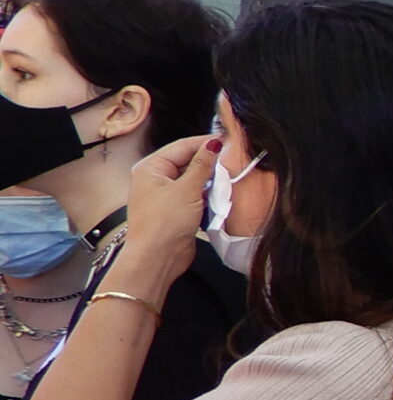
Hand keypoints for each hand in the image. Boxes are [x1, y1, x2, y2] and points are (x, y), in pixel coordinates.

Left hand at [123, 136, 218, 280]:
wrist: (157, 258)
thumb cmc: (164, 223)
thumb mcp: (187, 189)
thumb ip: (202, 165)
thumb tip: (213, 143)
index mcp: (151, 167)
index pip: (182, 146)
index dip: (205, 142)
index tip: (229, 141)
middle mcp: (155, 178)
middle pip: (187, 161)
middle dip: (209, 162)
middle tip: (233, 160)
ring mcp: (165, 194)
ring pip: (193, 178)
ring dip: (210, 179)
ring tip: (229, 177)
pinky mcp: (176, 209)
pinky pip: (195, 194)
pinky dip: (207, 193)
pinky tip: (221, 194)